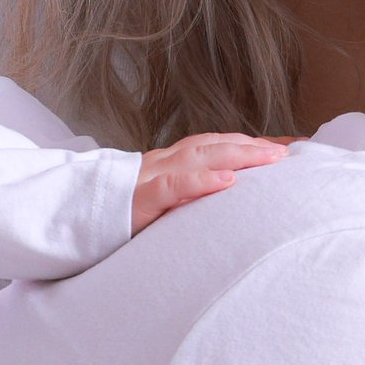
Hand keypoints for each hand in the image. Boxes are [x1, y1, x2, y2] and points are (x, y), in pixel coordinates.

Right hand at [132, 133, 291, 231]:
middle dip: (255, 145)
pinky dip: (201, 180)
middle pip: (215, 145)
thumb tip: (228, 202)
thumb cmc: (118, 219)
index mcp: (169, 164)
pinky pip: (172, 185)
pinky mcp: (137, 199)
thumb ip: (187, 200)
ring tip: (273, 158)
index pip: (217, 146)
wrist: (71, 221)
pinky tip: (228, 180)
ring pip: (199, 156)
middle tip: (293, 151)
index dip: (252, 144)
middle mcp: (162, 163)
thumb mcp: (159, 208)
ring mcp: (148, 177)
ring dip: (240, 154)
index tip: (290, 147)